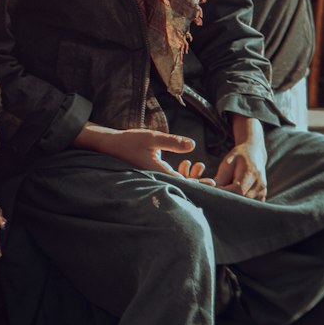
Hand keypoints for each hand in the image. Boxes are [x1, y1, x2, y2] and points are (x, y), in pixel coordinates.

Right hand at [75, 122, 205, 176]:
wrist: (110, 145)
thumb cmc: (130, 141)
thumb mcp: (153, 138)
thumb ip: (173, 142)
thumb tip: (193, 145)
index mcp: (159, 173)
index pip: (183, 183)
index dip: (199, 184)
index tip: (213, 182)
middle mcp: (157, 178)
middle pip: (181, 185)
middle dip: (196, 181)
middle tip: (212, 180)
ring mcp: (154, 177)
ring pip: (175, 181)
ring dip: (187, 176)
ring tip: (198, 167)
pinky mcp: (152, 173)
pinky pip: (168, 177)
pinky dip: (178, 173)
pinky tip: (184, 164)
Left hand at [214, 117, 267, 198]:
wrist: (255, 153)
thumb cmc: (238, 157)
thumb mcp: (228, 162)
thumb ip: (221, 178)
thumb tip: (212, 192)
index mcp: (251, 173)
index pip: (238, 190)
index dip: (225, 193)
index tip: (215, 190)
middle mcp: (259, 184)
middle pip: (241, 199)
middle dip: (228, 197)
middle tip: (219, 192)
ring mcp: (262, 191)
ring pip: (244, 204)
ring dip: (234, 200)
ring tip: (228, 189)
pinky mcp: (262, 196)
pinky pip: (248, 204)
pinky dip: (240, 202)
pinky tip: (235, 193)